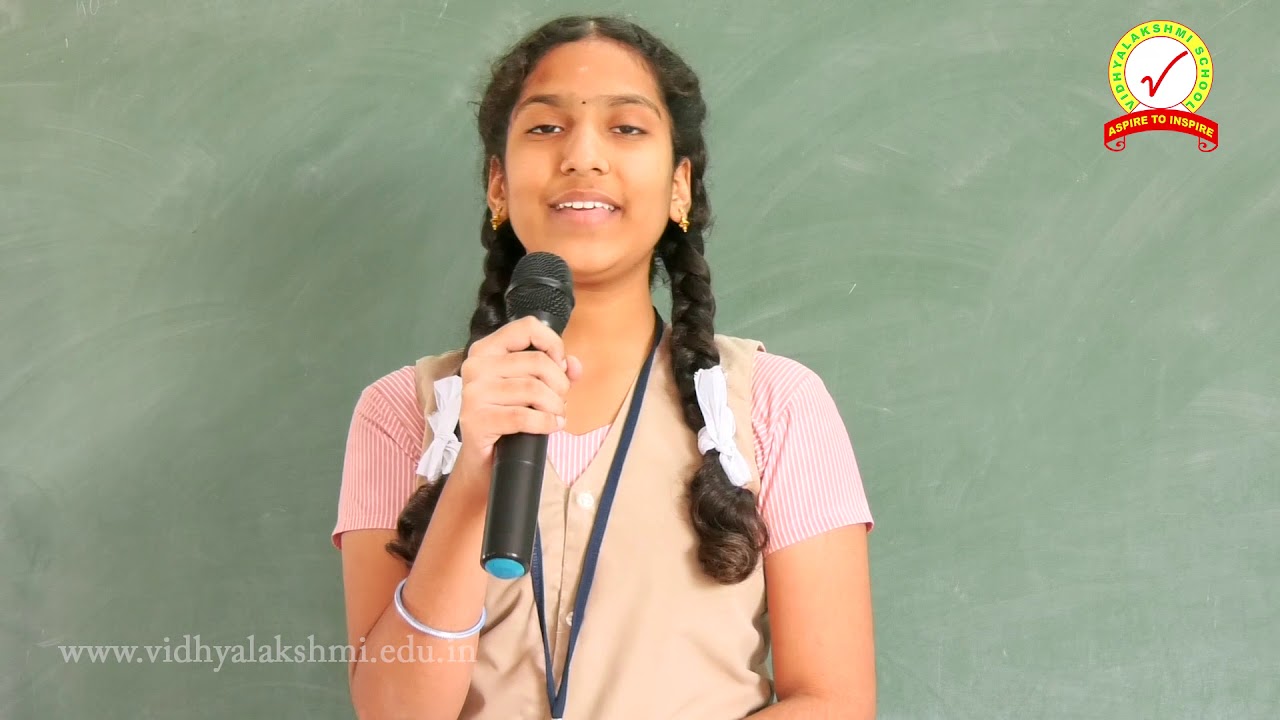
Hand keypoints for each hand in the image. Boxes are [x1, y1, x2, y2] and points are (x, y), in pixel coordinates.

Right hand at [453, 316, 582, 478]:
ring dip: (555, 406)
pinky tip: (551, 426)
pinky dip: (545, 423)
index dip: (553, 344)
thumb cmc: (508, 416)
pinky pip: (523, 417)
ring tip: (556, 415)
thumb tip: (574, 365)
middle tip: (560, 400)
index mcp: (487, 350)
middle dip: (559, 384)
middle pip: (537, 362)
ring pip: (533, 389)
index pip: (527, 327)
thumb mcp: (532, 388)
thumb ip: (556, 371)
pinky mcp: (476, 420)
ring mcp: (473, 393)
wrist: (483, 458)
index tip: (560, 365)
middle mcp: (476, 366)